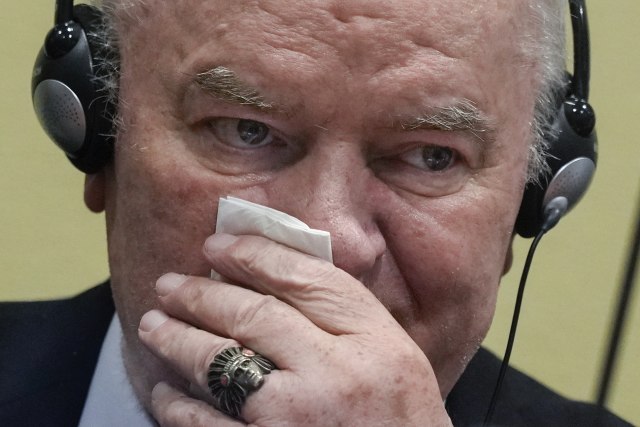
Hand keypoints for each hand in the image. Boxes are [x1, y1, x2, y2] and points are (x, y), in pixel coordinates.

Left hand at [138, 233, 451, 425]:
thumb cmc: (400, 425)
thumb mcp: (396, 360)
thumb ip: (347, 319)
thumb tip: (275, 278)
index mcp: (376, 341)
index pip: (305, 278)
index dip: (254, 254)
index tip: (217, 245)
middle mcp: (337, 374)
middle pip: (255, 314)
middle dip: (201, 293)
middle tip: (171, 285)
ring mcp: (298, 418)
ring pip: (220, 363)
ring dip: (177, 339)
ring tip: (155, 324)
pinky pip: (205, 423)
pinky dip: (178, 406)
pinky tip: (167, 393)